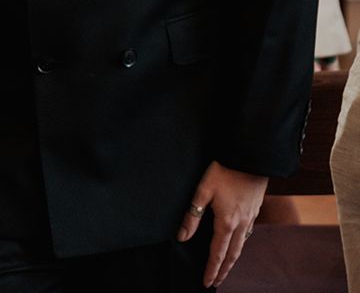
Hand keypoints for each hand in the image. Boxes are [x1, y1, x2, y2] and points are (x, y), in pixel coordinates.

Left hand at [177, 160, 266, 287]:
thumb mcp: (203, 190)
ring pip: (241, 247)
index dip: (211, 269)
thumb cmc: (224, 170)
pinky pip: (247, 235)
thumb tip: (182, 237)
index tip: (207, 282)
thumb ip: (192, 215)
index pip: (217, 252)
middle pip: (232, 255)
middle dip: (223, 270)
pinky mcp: (255, 210)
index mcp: (227, 222)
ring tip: (225, 269)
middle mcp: (241, 225)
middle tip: (215, 282)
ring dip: (232, 261)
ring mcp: (250, 218)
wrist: (251, 157)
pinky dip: (241, 246)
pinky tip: (237, 245)